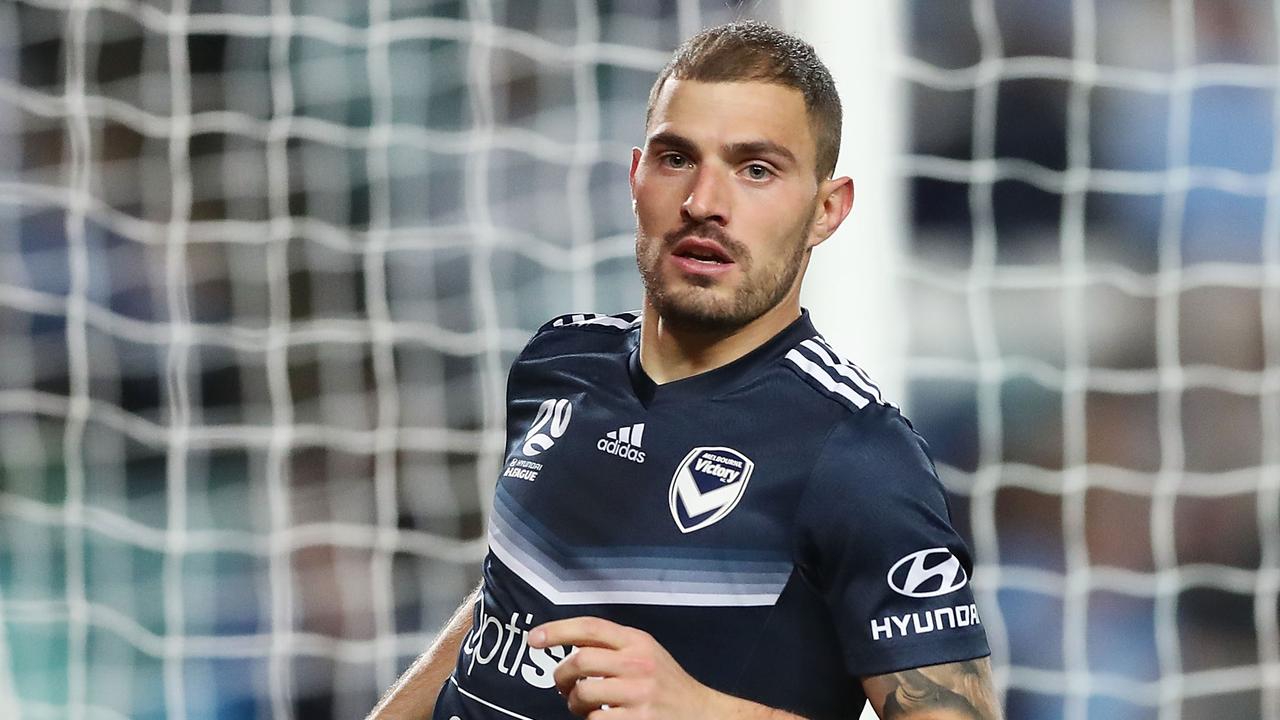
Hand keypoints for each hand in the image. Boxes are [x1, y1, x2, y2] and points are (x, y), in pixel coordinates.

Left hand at [528, 616, 720, 718]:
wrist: (701, 714)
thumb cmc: (666, 684)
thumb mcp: (646, 653)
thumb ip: (614, 646)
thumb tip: (568, 647)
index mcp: (638, 641)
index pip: (590, 627)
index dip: (558, 630)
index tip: (533, 639)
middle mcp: (638, 663)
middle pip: (580, 661)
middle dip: (561, 676)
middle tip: (561, 686)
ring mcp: (639, 693)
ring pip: (584, 694)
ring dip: (574, 703)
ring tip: (581, 706)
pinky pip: (596, 719)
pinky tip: (601, 718)